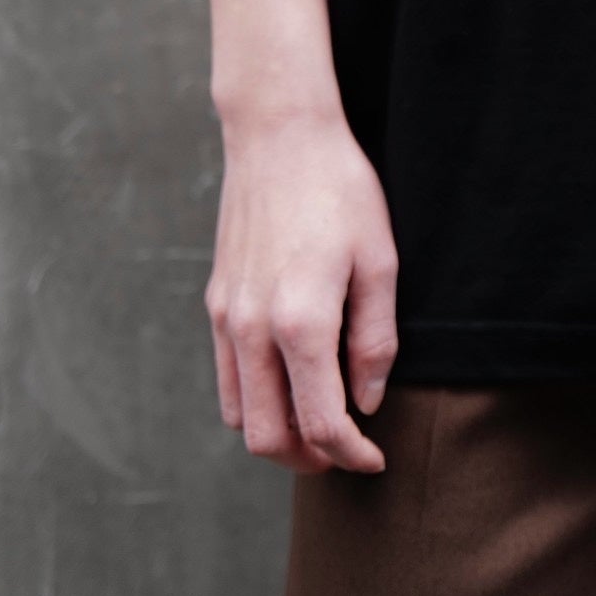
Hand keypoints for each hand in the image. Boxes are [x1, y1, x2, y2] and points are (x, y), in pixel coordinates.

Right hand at [205, 109, 398, 473]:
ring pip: (239, 417)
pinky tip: (289, 384)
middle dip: (310, 459)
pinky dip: (254, 402)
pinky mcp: (216, 303)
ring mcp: (227, 318)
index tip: (375, 458)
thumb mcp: (379, 261)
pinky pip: (226, 379)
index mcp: (300, 323)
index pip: (321, 423)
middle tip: (347, 451)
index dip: (351, 454)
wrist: (280, 136)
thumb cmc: (340, 191)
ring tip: (319, 424)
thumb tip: (367, 401)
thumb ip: (374, 339)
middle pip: (268, 438)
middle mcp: (252, 329)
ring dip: (278, 435)